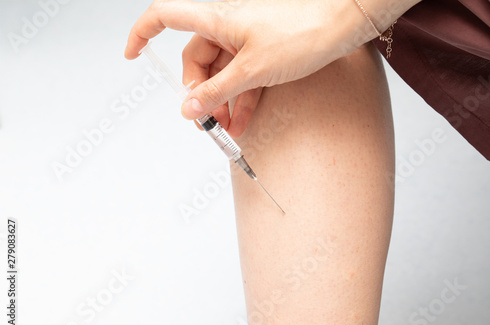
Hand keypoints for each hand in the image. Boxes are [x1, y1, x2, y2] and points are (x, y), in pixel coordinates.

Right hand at [125, 0, 414, 135]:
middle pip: (198, 60)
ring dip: (223, 101)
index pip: (165, 17)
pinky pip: (243, 74)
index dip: (142, 33)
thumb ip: (217, 92)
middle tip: (207, 121)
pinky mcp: (263, 49)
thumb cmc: (302, 33)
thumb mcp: (252, 70)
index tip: (131, 55)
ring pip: (222, 71)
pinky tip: (245, 120)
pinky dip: (242, 97)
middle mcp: (226, 25)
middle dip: (200, 93)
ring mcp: (245, 38)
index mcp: (216, 19)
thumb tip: (188, 109)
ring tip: (229, 128)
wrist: (344, 23)